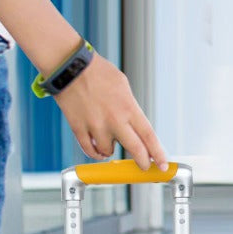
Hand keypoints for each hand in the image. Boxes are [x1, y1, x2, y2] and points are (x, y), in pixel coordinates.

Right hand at [53, 55, 168, 170]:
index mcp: (128, 108)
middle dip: (142, 162)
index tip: (162, 165)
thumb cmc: (98, 72)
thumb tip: (135, 126)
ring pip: (108, 152)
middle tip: (144, 167)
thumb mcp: (123, 86)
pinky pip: (89, 150)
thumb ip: (130, 108)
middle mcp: (114, 120)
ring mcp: (95, 126)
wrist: (70, 66)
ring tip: (110, 140)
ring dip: (110, 150)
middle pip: (135, 150)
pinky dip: (95, 152)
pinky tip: (98, 148)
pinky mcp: (78, 128)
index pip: (149, 136)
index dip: (158, 154)